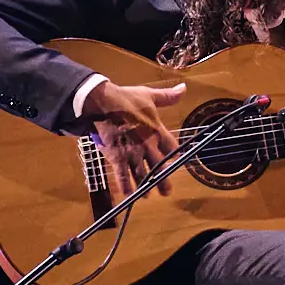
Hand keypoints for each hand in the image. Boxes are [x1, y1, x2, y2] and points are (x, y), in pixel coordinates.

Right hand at [86, 79, 185, 198]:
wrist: (101, 103)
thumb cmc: (126, 98)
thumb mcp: (149, 96)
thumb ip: (168, 97)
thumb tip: (184, 89)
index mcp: (157, 131)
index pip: (172, 148)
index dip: (174, 156)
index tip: (176, 162)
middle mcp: (148, 145)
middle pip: (160, 167)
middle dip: (163, 181)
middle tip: (167, 192)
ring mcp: (132, 153)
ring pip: (142, 174)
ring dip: (146, 186)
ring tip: (148, 195)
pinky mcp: (116, 157)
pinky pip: (122, 175)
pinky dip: (126, 186)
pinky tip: (128, 195)